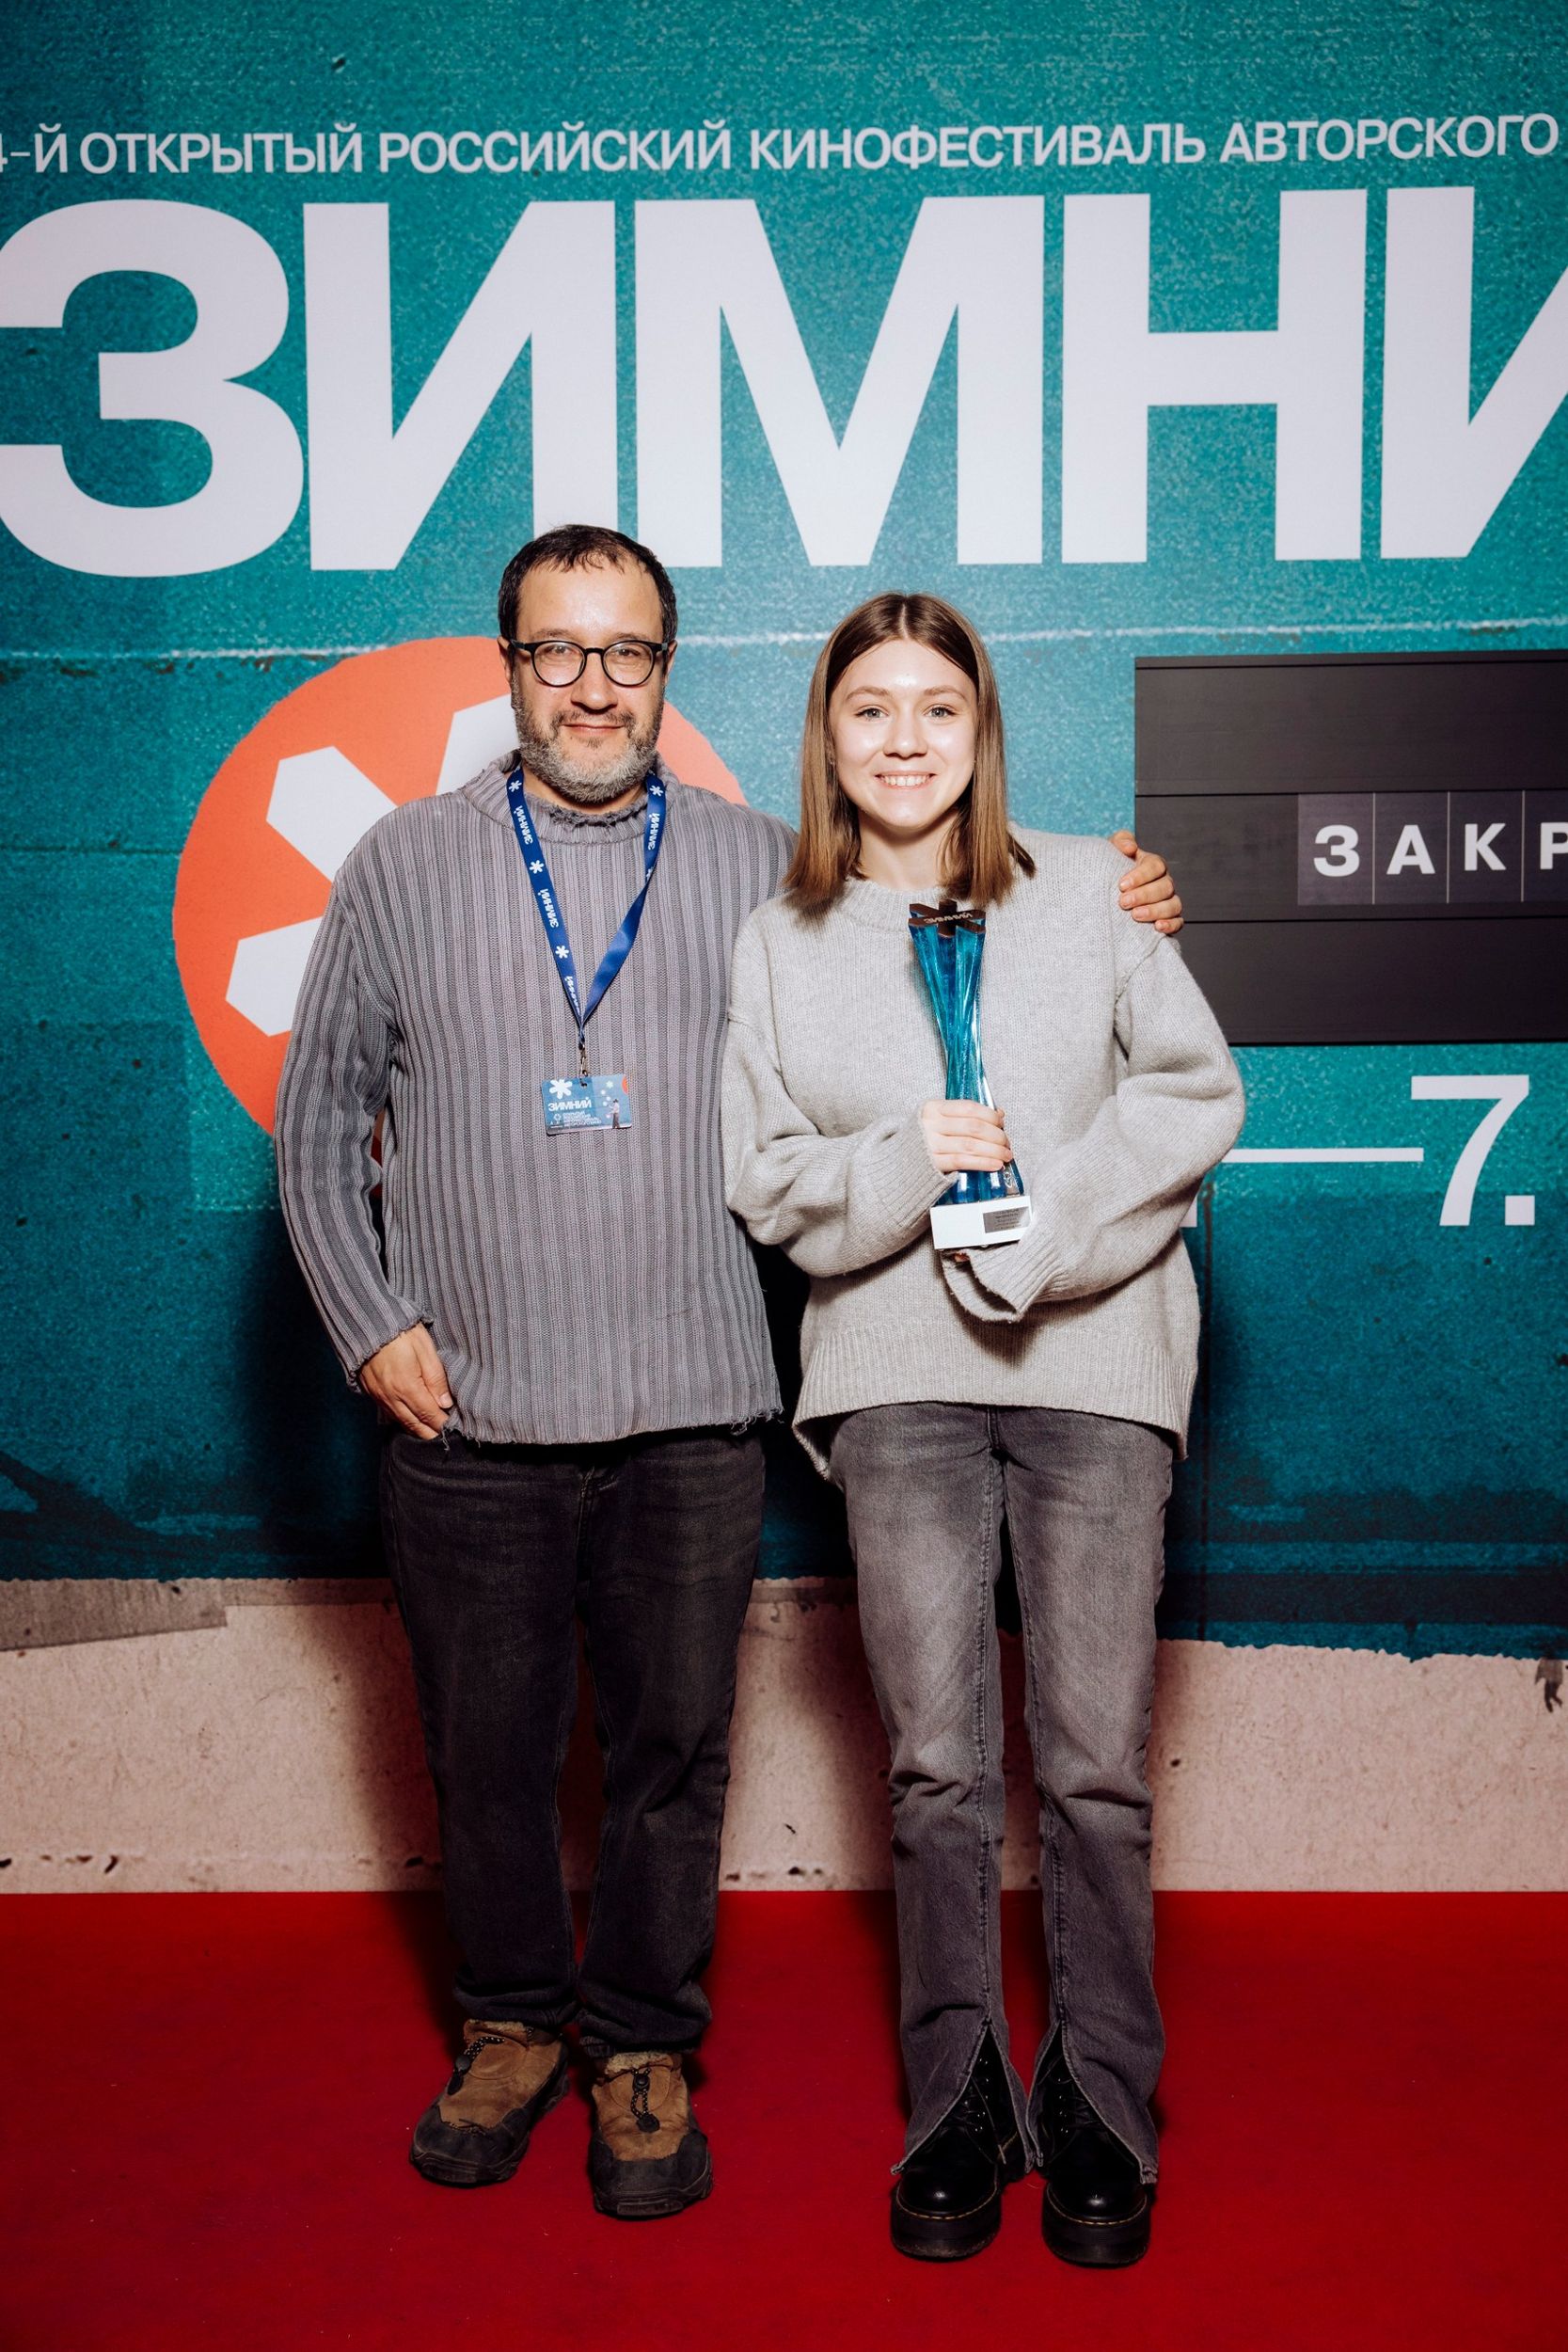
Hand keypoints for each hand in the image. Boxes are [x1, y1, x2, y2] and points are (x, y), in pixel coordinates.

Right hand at [361, 1324, 452, 1439]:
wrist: (366, 1323)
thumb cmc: (400, 1332)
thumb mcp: (425, 1349)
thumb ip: (436, 1378)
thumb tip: (445, 1403)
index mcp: (407, 1387)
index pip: (429, 1415)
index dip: (442, 1425)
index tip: (454, 1428)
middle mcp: (391, 1397)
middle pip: (415, 1425)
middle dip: (431, 1433)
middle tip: (446, 1434)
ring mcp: (379, 1397)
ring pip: (401, 1422)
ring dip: (417, 1429)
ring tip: (432, 1430)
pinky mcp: (371, 1393)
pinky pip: (389, 1414)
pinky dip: (403, 1421)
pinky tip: (412, 1419)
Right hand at [920, 1099, 1014, 1175]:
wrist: (897, 1161)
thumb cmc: (923, 1138)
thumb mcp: (939, 1120)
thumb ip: (965, 1116)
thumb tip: (999, 1114)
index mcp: (933, 1108)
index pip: (969, 1108)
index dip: (990, 1115)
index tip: (1001, 1123)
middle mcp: (931, 1124)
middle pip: (973, 1127)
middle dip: (996, 1135)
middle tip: (1006, 1142)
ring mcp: (930, 1144)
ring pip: (970, 1145)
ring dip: (994, 1150)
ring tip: (1006, 1155)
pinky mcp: (932, 1163)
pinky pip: (962, 1161)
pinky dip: (982, 1162)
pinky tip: (995, 1165)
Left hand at [1109, 830, 1182, 933]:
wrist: (1106, 889)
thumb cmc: (1110, 867)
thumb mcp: (1111, 849)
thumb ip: (1121, 841)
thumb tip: (1130, 847)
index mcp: (1154, 864)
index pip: (1156, 866)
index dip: (1141, 876)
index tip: (1121, 885)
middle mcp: (1164, 881)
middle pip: (1165, 887)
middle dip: (1144, 895)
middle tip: (1123, 902)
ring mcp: (1168, 900)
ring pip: (1173, 905)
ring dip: (1155, 911)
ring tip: (1135, 916)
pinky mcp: (1168, 918)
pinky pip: (1178, 922)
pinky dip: (1170, 925)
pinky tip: (1157, 927)